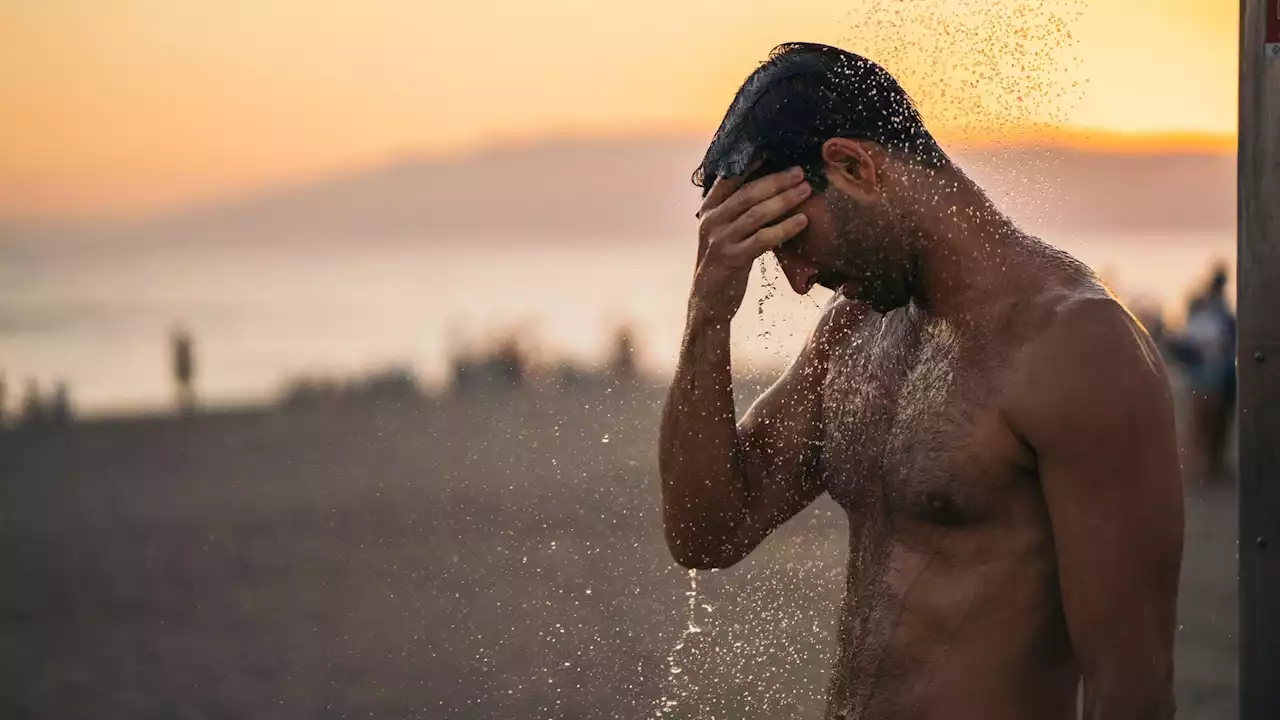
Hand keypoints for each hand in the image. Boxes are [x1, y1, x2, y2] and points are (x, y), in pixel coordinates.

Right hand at [690, 165, 811, 322]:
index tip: (772, 150)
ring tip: (806, 191)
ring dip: (785, 200)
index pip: (729, 178)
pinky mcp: (732, 259)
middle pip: (747, 193)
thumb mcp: (725, 231)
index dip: (750, 163)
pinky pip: (763, 239)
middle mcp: (711, 221)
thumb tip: (771, 186)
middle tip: (800, 173)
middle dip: (776, 180)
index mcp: (709, 209)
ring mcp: (720, 239)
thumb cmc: (724, 261)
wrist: (708, 299)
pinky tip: (802, 221)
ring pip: (757, 214)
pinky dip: (785, 228)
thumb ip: (739, 210)